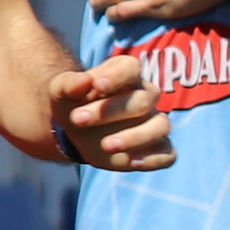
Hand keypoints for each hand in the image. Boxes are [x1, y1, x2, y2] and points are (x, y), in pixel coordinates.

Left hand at [48, 52, 172, 170]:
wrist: (76, 132)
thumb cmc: (73, 104)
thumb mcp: (61, 92)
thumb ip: (69, 84)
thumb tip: (85, 81)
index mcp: (125, 75)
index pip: (131, 68)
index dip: (117, 76)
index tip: (97, 85)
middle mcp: (145, 96)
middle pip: (142, 100)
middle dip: (111, 111)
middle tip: (78, 120)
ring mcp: (154, 123)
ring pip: (160, 126)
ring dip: (136, 137)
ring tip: (106, 146)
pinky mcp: (157, 148)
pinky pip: (167, 154)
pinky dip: (152, 159)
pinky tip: (130, 162)